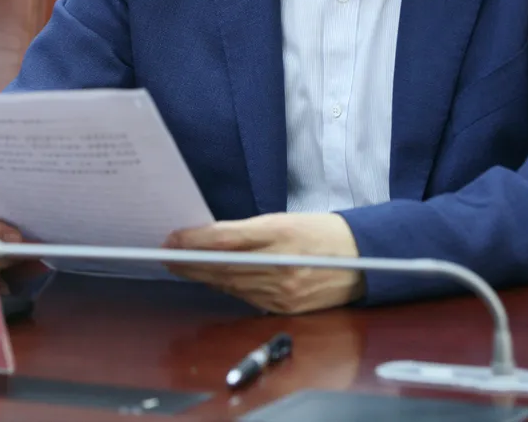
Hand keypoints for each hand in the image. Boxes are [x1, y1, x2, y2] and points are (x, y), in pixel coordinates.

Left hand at [163, 213, 364, 313]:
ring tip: (182, 266)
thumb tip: (210, 237)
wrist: (361, 259)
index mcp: (282, 234)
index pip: (227, 239)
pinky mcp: (286, 308)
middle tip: (167, 254)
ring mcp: (283, 291)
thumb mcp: (286, 220)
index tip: (173, 238)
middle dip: (191, 261)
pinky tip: (212, 280)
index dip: (195, 241)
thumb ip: (249, 230)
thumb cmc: (322, 233)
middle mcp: (281, 265)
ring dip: (203, 276)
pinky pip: (247, 298)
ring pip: (231, 285)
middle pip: (224, 266)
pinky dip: (226, 288)